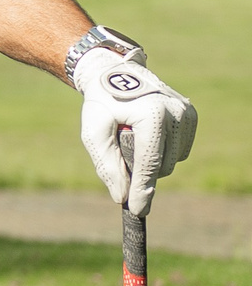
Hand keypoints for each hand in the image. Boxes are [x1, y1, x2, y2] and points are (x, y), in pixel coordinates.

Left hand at [74, 49, 197, 214]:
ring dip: (151, 159)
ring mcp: (187, 113)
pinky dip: (163, 150)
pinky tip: (148, 135)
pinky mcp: (191, 116)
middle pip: (162, 166)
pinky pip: (180, 151)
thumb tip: (122, 197)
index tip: (138, 211)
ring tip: (132, 137)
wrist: (115, 73)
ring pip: (173, 161)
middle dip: (140, 170)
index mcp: (151, 115)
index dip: (143, 190)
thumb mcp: (94, 133)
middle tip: (120, 150)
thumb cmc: (100, 104)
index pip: (149, 163)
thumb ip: (107, 165)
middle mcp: (175, 112)